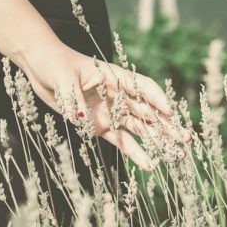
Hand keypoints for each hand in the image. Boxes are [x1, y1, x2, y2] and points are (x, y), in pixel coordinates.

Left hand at [14, 41, 179, 169]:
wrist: (40, 66)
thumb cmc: (55, 63)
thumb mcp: (63, 77)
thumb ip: (74, 97)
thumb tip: (83, 118)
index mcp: (115, 77)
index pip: (143, 87)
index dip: (156, 99)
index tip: (169, 112)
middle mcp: (118, 95)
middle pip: (148, 112)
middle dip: (167, 126)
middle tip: (185, 140)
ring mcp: (110, 112)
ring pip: (139, 129)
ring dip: (157, 142)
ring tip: (176, 156)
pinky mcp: (99, 126)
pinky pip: (120, 141)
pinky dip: (134, 152)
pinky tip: (149, 163)